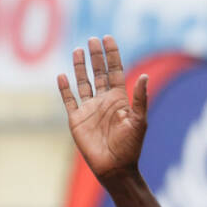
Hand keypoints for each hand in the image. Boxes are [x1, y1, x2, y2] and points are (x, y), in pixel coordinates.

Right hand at [57, 35, 147, 181]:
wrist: (115, 168)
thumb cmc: (130, 147)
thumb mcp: (138, 121)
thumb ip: (139, 99)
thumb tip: (144, 76)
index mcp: (119, 100)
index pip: (115, 71)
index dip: (112, 55)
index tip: (108, 38)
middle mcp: (104, 101)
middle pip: (98, 73)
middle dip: (96, 56)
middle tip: (92, 39)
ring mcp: (89, 109)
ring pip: (83, 82)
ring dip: (80, 67)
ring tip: (77, 50)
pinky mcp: (77, 120)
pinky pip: (69, 100)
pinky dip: (65, 88)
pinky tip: (62, 75)